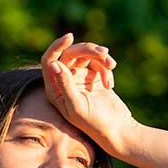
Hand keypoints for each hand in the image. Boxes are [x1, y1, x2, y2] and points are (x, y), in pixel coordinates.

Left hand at [40, 33, 139, 159]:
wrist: (118, 130)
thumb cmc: (94, 123)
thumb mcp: (77, 105)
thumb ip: (65, 84)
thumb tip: (54, 63)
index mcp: (55, 90)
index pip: (50, 61)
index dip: (57, 46)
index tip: (70, 37)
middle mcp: (65, 83)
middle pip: (70, 54)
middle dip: (87, 50)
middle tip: (104, 53)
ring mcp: (80, 80)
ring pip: (86, 56)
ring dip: (100, 57)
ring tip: (112, 65)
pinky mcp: (94, 78)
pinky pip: (98, 63)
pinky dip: (106, 69)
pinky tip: (110, 85)